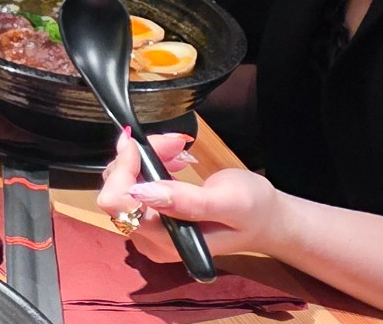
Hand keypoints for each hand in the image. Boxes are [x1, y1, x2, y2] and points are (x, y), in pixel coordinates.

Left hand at [95, 129, 283, 261]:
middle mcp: (150, 240)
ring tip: (178, 148)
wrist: (265, 220)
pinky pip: (134, 183)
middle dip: (138, 158)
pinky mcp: (151, 216)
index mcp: (166, 241)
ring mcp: (148, 229)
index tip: (139, 144)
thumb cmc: (253, 211)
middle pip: (117, 190)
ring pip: (123, 183)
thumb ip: (187, 202)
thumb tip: (144, 192)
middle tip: (173, 142)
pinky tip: (174, 160)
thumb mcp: (229, 202)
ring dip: (146, 157)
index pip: (118, 205)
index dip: (123, 170)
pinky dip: (149, 163)